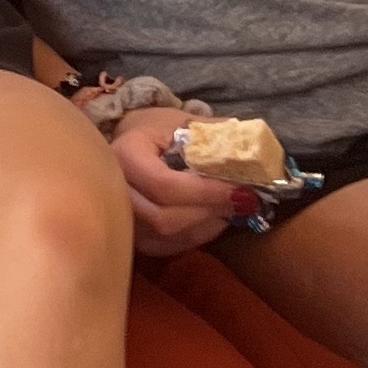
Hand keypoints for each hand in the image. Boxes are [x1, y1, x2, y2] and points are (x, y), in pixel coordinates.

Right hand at [110, 105, 240, 258]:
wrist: (127, 146)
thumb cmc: (155, 131)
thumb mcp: (181, 121)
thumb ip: (214, 133)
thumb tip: (253, 146)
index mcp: (124, 155)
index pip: (164, 185)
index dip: (206, 193)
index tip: (243, 191)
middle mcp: (113, 190)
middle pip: (163, 218)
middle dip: (209, 213)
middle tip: (244, 203)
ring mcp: (119, 218)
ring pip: (166, 237)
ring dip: (206, 227)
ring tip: (230, 210)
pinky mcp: (130, 236)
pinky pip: (166, 247)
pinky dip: (195, 237)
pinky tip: (212, 220)